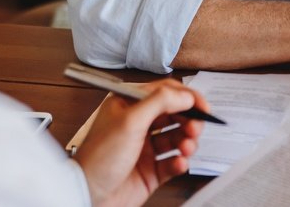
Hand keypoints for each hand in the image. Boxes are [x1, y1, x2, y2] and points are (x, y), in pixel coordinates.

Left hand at [75, 80, 208, 206]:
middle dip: (189, 121)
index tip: (202, 106)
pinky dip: (180, 162)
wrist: (87, 196)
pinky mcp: (150, 170)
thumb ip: (160, 102)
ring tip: (187, 147)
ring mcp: (144, 148)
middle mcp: (137, 125)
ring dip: (187, 141)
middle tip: (196, 128)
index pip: (164, 93)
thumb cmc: (97, 159)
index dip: (186, 97)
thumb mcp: (129, 122)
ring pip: (177, 138)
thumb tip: (184, 94)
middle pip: (174, 115)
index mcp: (129, 106)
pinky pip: (173, 162)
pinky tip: (179, 163)